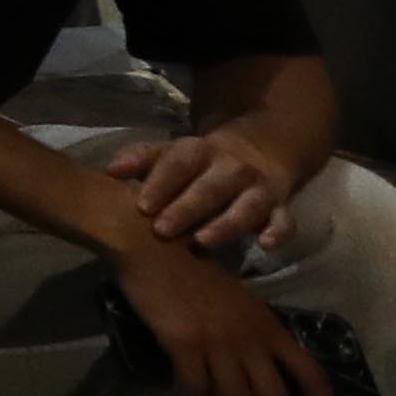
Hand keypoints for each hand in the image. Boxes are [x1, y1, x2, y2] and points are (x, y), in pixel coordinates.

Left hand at [104, 121, 301, 259]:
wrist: (259, 150)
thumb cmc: (200, 162)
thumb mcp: (172, 154)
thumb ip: (142, 159)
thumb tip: (110, 170)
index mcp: (199, 151)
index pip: (178, 163)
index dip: (161, 182)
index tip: (141, 206)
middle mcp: (231, 168)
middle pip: (210, 187)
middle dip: (187, 208)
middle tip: (161, 230)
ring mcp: (259, 188)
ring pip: (246, 206)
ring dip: (226, 224)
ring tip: (203, 242)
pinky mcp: (280, 208)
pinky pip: (285, 220)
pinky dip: (279, 232)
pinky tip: (265, 244)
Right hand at [114, 233, 327, 395]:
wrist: (155, 247)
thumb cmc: (195, 272)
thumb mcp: (240, 303)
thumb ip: (253, 335)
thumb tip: (254, 374)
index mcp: (269, 326)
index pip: (309, 371)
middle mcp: (250, 337)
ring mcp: (218, 340)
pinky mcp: (184, 342)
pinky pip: (194, 389)